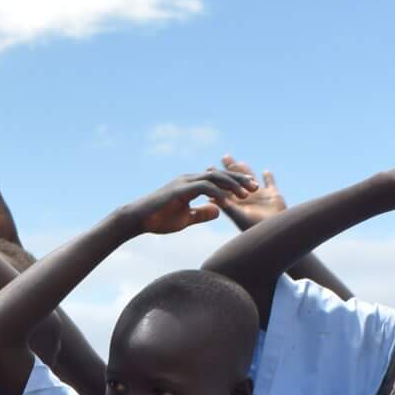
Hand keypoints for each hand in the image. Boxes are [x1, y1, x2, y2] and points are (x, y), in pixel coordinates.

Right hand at [125, 167, 252, 235]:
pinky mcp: (179, 189)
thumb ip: (201, 213)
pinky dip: (217, 193)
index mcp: (192, 184)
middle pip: (220, 175)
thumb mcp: (185, 218)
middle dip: (239, 180)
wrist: (138, 220)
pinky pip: (203, 188)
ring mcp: (184, 182)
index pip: (218, 180)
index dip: (235, 184)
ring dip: (232, 185)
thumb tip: (218, 211)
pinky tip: (228, 202)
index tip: (251, 190)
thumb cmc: (159, 220)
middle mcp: (190, 179)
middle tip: (256, 187)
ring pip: (214, 178)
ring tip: (246, 194)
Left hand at [217, 155, 285, 228]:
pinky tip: (265, 171)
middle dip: (231, 169)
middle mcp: (247, 198)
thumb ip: (227, 206)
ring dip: (246, 170)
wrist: (277, 233)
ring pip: (251, 179)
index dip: (217, 177)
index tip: (209, 168)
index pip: (225, 187)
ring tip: (239, 162)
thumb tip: (210, 197)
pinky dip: (269, 177)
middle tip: (224, 157)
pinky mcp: (274, 195)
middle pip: (237, 180)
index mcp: (237, 203)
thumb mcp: (239, 216)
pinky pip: (270, 183)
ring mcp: (260, 196)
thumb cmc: (256, 228)